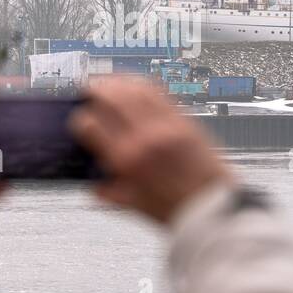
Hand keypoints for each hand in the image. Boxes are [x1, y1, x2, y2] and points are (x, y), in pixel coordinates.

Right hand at [69, 78, 232, 224]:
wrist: (212, 207)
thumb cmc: (176, 210)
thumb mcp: (133, 204)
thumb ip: (109, 192)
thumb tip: (94, 185)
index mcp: (126, 160)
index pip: (91, 125)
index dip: (80, 120)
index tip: (80, 122)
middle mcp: (143, 137)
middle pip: (110, 96)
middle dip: (94, 90)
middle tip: (88, 90)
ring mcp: (165, 125)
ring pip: (134, 88)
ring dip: (117, 81)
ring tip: (109, 82)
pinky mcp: (184, 120)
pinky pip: (158, 91)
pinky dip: (142, 84)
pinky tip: (135, 84)